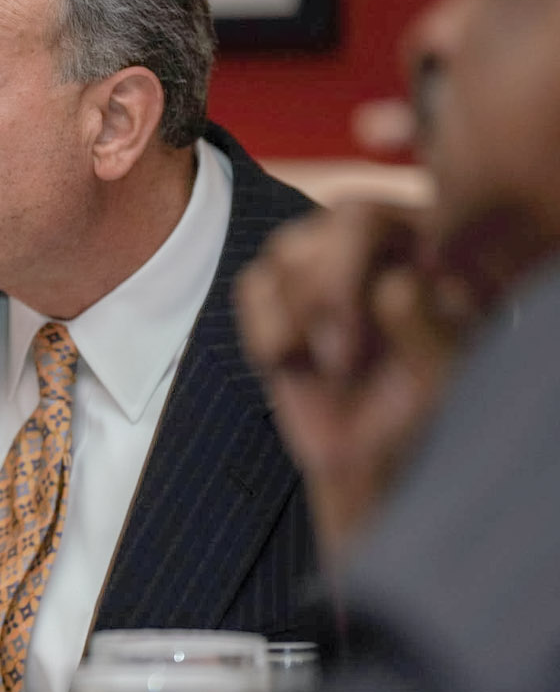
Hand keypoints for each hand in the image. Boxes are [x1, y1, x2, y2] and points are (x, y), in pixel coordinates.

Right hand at [234, 202, 474, 560]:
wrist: (373, 472)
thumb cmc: (422, 428)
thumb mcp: (439, 382)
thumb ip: (428, 330)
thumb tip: (393, 286)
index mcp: (439, 255)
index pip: (382, 219)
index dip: (352, 270)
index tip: (356, 343)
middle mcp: (390, 252)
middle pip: (333, 223)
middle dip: (326, 294)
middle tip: (338, 363)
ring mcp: (333, 274)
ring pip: (285, 251)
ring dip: (295, 317)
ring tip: (326, 368)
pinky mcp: (285, 305)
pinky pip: (253, 287)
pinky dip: (264, 330)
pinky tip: (291, 364)